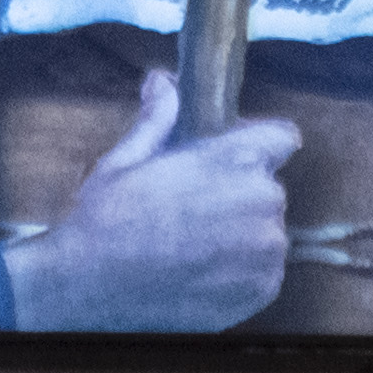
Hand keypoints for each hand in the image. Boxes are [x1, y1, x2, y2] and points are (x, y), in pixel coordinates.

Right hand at [2, 66, 296, 334]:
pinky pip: (263, 271)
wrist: (91, 288)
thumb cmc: (105, 219)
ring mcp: (266, 250)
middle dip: (239, 194)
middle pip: (267, 187)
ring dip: (242, 235)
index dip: (257, 146)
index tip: (231, 159)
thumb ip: (159, 119)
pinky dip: (240, 272)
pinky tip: (199, 272)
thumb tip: (162, 82)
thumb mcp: (127, 159)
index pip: (281, 138)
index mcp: (234, 158)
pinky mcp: (263, 289)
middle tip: (193, 208)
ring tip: (192, 246)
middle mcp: (261, 200)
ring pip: (265, 231)